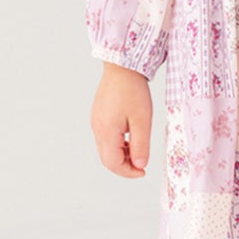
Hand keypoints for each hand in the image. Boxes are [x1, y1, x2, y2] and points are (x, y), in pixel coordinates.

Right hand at [91, 62, 152, 177]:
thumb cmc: (133, 90)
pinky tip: (130, 137)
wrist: (122, 67)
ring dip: (121, 155)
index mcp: (106, 131)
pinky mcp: (98, 116)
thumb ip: (140, 145)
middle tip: (141, 164)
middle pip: (107, 159)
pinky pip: (105, 137)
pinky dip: (117, 144)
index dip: (128, 172)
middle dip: (124, 166)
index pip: (113, 163)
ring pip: (106, 149)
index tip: (143, 171)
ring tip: (138, 148)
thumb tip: (140, 165)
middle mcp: (97, 129)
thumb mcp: (142, 120)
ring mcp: (96, 122)